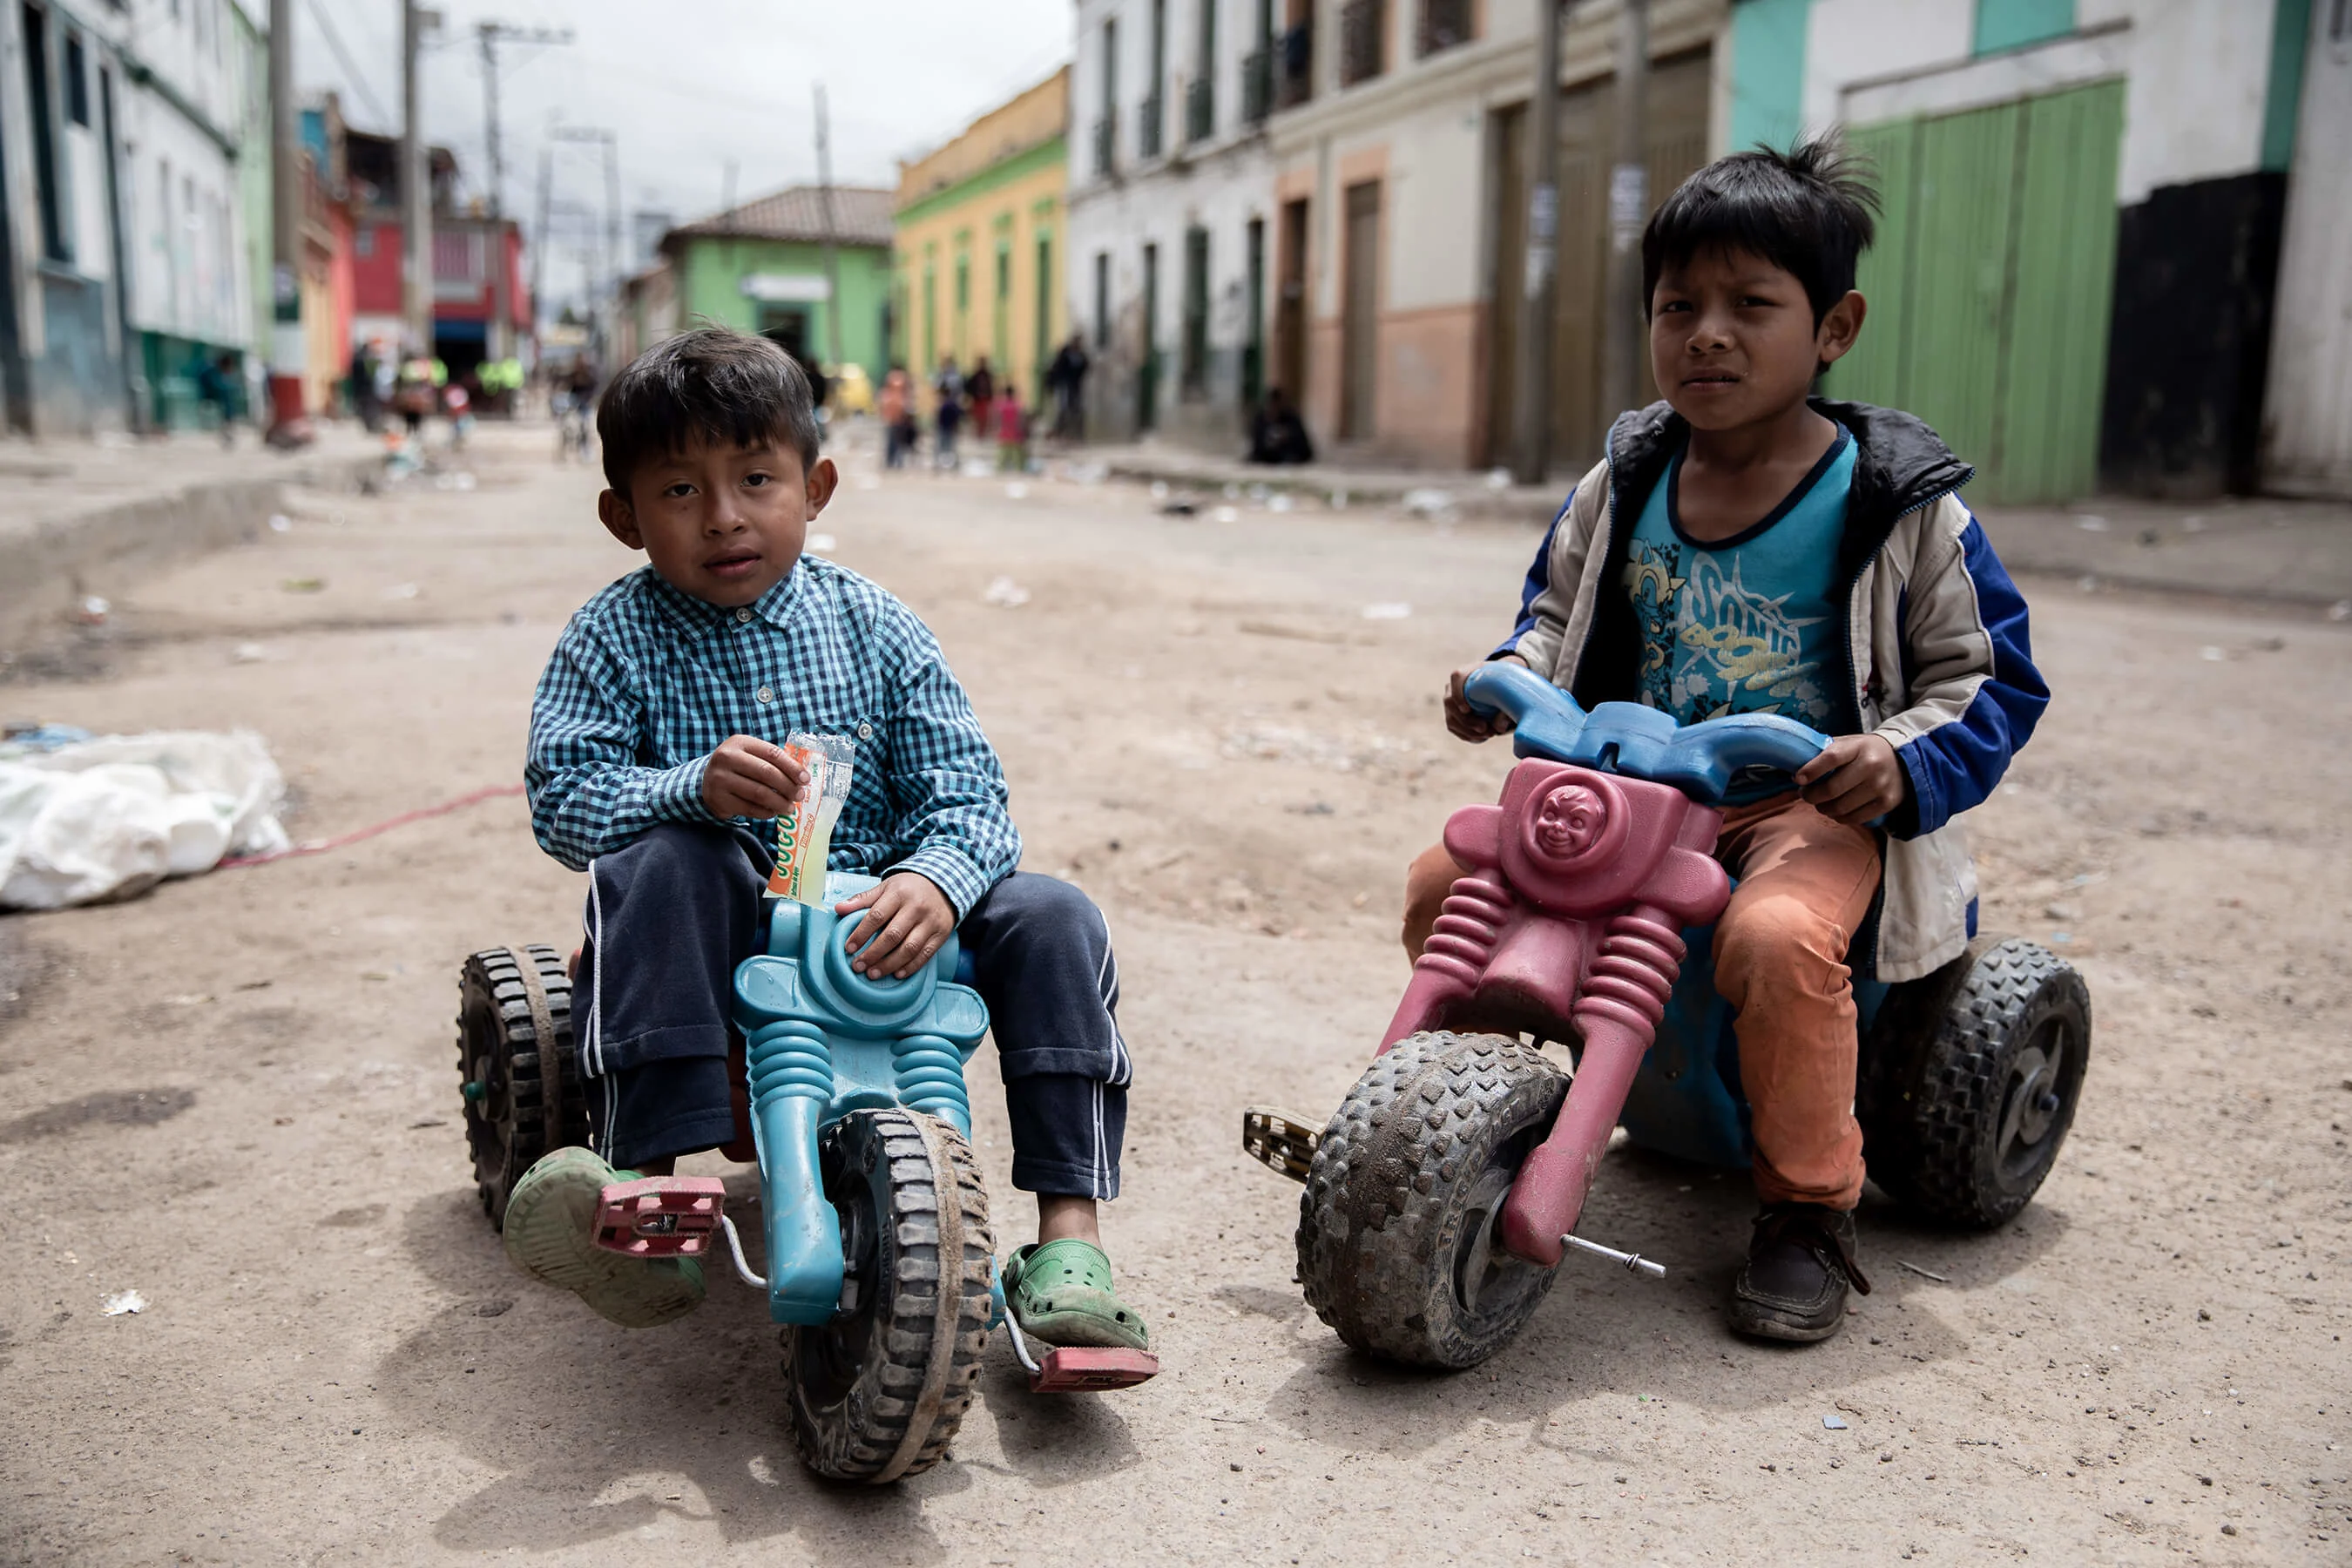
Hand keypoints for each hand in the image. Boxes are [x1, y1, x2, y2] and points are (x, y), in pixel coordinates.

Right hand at [701, 735, 808, 818]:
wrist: (707, 780)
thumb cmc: (738, 766)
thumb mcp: (751, 754)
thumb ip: (773, 761)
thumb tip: (802, 778)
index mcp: (740, 742)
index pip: (772, 753)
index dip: (792, 767)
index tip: (805, 779)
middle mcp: (727, 758)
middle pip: (766, 773)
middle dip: (788, 787)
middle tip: (799, 796)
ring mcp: (720, 779)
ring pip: (759, 794)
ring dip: (780, 803)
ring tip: (790, 808)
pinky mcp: (719, 800)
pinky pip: (750, 809)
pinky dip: (766, 812)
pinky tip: (774, 812)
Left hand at [836, 872, 954, 979]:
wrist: (944, 885)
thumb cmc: (909, 888)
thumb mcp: (886, 887)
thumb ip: (862, 899)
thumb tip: (838, 909)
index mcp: (899, 894)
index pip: (876, 916)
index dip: (861, 934)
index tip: (849, 948)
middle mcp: (916, 908)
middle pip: (892, 935)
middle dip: (873, 954)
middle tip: (858, 966)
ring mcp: (930, 922)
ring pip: (909, 948)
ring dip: (889, 964)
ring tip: (873, 973)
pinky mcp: (940, 934)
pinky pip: (925, 954)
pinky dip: (911, 967)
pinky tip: (897, 973)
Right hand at [1445, 654, 1524, 742]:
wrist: (1494, 687)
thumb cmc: (1500, 684)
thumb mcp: (1505, 689)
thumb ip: (1504, 708)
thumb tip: (1499, 727)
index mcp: (1465, 673)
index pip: (1456, 678)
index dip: (1458, 695)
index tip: (1467, 710)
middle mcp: (1452, 687)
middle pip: (1450, 703)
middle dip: (1467, 720)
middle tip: (1485, 729)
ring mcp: (1451, 703)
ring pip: (1451, 719)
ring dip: (1469, 731)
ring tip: (1489, 735)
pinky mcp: (1452, 716)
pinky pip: (1455, 728)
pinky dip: (1468, 735)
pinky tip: (1483, 737)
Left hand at [1795, 734, 1906, 824]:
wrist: (1902, 762)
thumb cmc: (1864, 753)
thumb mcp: (1848, 744)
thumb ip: (1824, 754)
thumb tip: (1797, 774)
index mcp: (1858, 747)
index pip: (1830, 758)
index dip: (1811, 771)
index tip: (1798, 779)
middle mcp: (1871, 765)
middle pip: (1832, 789)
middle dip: (1811, 795)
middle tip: (1805, 794)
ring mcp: (1880, 786)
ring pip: (1840, 807)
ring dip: (1823, 808)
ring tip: (1820, 803)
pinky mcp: (1886, 803)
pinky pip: (1854, 818)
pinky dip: (1839, 817)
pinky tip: (1836, 810)